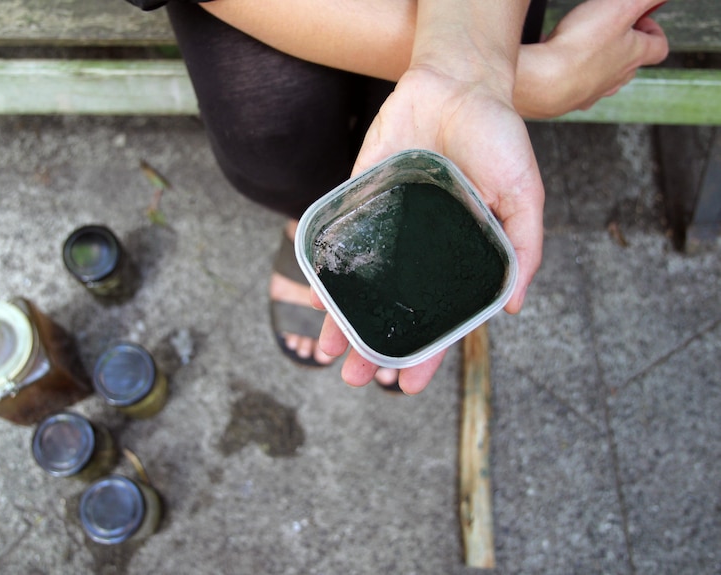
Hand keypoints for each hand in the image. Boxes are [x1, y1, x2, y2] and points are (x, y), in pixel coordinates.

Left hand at [315, 65, 544, 393]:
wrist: (455, 83)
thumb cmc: (497, 137)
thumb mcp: (523, 194)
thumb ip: (522, 247)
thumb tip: (511, 307)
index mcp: (460, 258)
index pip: (440, 319)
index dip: (426, 354)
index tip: (406, 386)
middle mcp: (420, 252)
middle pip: (394, 311)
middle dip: (374, 348)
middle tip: (355, 379)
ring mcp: (388, 230)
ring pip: (362, 287)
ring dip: (344, 322)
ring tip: (327, 354)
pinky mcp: (361, 202)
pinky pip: (340, 242)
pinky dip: (326, 270)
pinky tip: (316, 296)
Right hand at [515, 0, 668, 118]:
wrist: (544, 81)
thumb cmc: (581, 45)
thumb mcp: (620, 7)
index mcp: (633, 56)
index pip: (659, 48)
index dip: (655, 31)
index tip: (641, 19)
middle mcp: (616, 78)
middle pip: (630, 66)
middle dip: (624, 47)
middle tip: (609, 30)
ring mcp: (591, 93)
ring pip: (603, 79)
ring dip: (597, 64)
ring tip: (581, 47)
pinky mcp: (566, 100)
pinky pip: (573, 88)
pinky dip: (569, 75)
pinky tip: (555, 63)